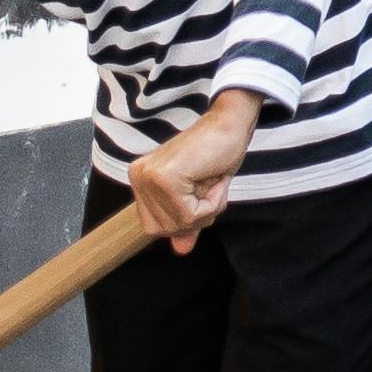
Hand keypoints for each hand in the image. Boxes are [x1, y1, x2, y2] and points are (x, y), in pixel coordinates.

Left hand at [125, 92, 260, 255]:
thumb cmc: (218, 151)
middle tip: (209, 185)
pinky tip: (214, 178)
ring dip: (207, 208)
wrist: (232, 122)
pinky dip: (212, 203)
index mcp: (141, 179)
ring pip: (178, 224)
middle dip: (195, 216)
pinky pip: (190, 215)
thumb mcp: (200, 193)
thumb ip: (187, 221)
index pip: (155, 227)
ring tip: (212, 179)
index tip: (200, 190)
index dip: (185, 218)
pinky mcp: (165, 177)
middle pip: (163, 230)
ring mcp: (149, 177)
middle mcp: (139, 177)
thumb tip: (181, 250)